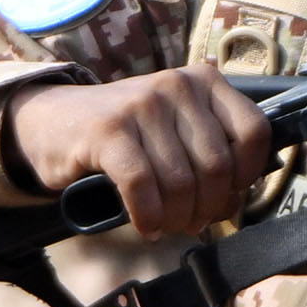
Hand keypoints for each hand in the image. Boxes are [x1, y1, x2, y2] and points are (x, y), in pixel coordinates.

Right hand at [6, 67, 273, 238]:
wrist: (53, 122)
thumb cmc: (125, 136)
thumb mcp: (175, 127)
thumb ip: (211, 150)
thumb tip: (235, 201)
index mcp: (203, 81)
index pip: (254, 132)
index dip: (246, 176)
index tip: (227, 195)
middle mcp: (176, 85)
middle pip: (218, 166)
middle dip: (208, 207)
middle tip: (191, 222)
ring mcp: (142, 104)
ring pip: (181, 182)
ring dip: (176, 218)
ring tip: (166, 225)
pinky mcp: (108, 130)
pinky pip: (142, 185)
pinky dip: (147, 216)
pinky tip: (145, 225)